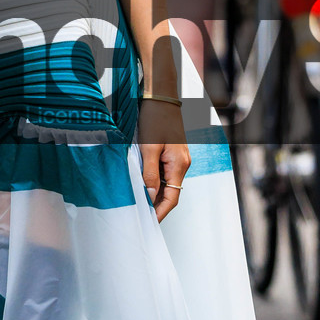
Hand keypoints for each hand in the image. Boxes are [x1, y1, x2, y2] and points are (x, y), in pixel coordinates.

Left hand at [139, 99, 188, 221]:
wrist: (160, 96)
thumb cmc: (154, 118)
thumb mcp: (148, 147)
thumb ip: (149, 173)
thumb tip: (150, 196)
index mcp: (179, 165)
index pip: (172, 198)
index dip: (161, 213)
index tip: (149, 223)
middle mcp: (181, 164)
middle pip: (170, 193)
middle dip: (156, 206)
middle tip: (140, 217)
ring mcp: (177, 159)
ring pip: (166, 183)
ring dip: (153, 193)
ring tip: (138, 204)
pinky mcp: (171, 153)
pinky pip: (163, 172)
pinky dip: (153, 181)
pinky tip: (141, 184)